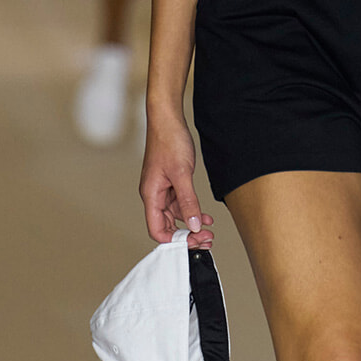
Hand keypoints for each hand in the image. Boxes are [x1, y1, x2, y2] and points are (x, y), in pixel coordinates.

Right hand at [140, 108, 214, 247]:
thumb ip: (188, 202)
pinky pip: (181, 204)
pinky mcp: (171, 183)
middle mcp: (154, 195)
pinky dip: (193, 211)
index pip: (157, 230)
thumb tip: (195, 225)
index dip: (174, 240)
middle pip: (167, 226)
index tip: (194, 241)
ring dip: (192, 225)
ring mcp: (162, 189)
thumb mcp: (182, 174)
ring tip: (210, 230)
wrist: (167, 119)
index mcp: (151, 195)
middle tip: (206, 239)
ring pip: (176, 217)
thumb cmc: (168, 141)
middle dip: (187, 235)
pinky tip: (207, 216)